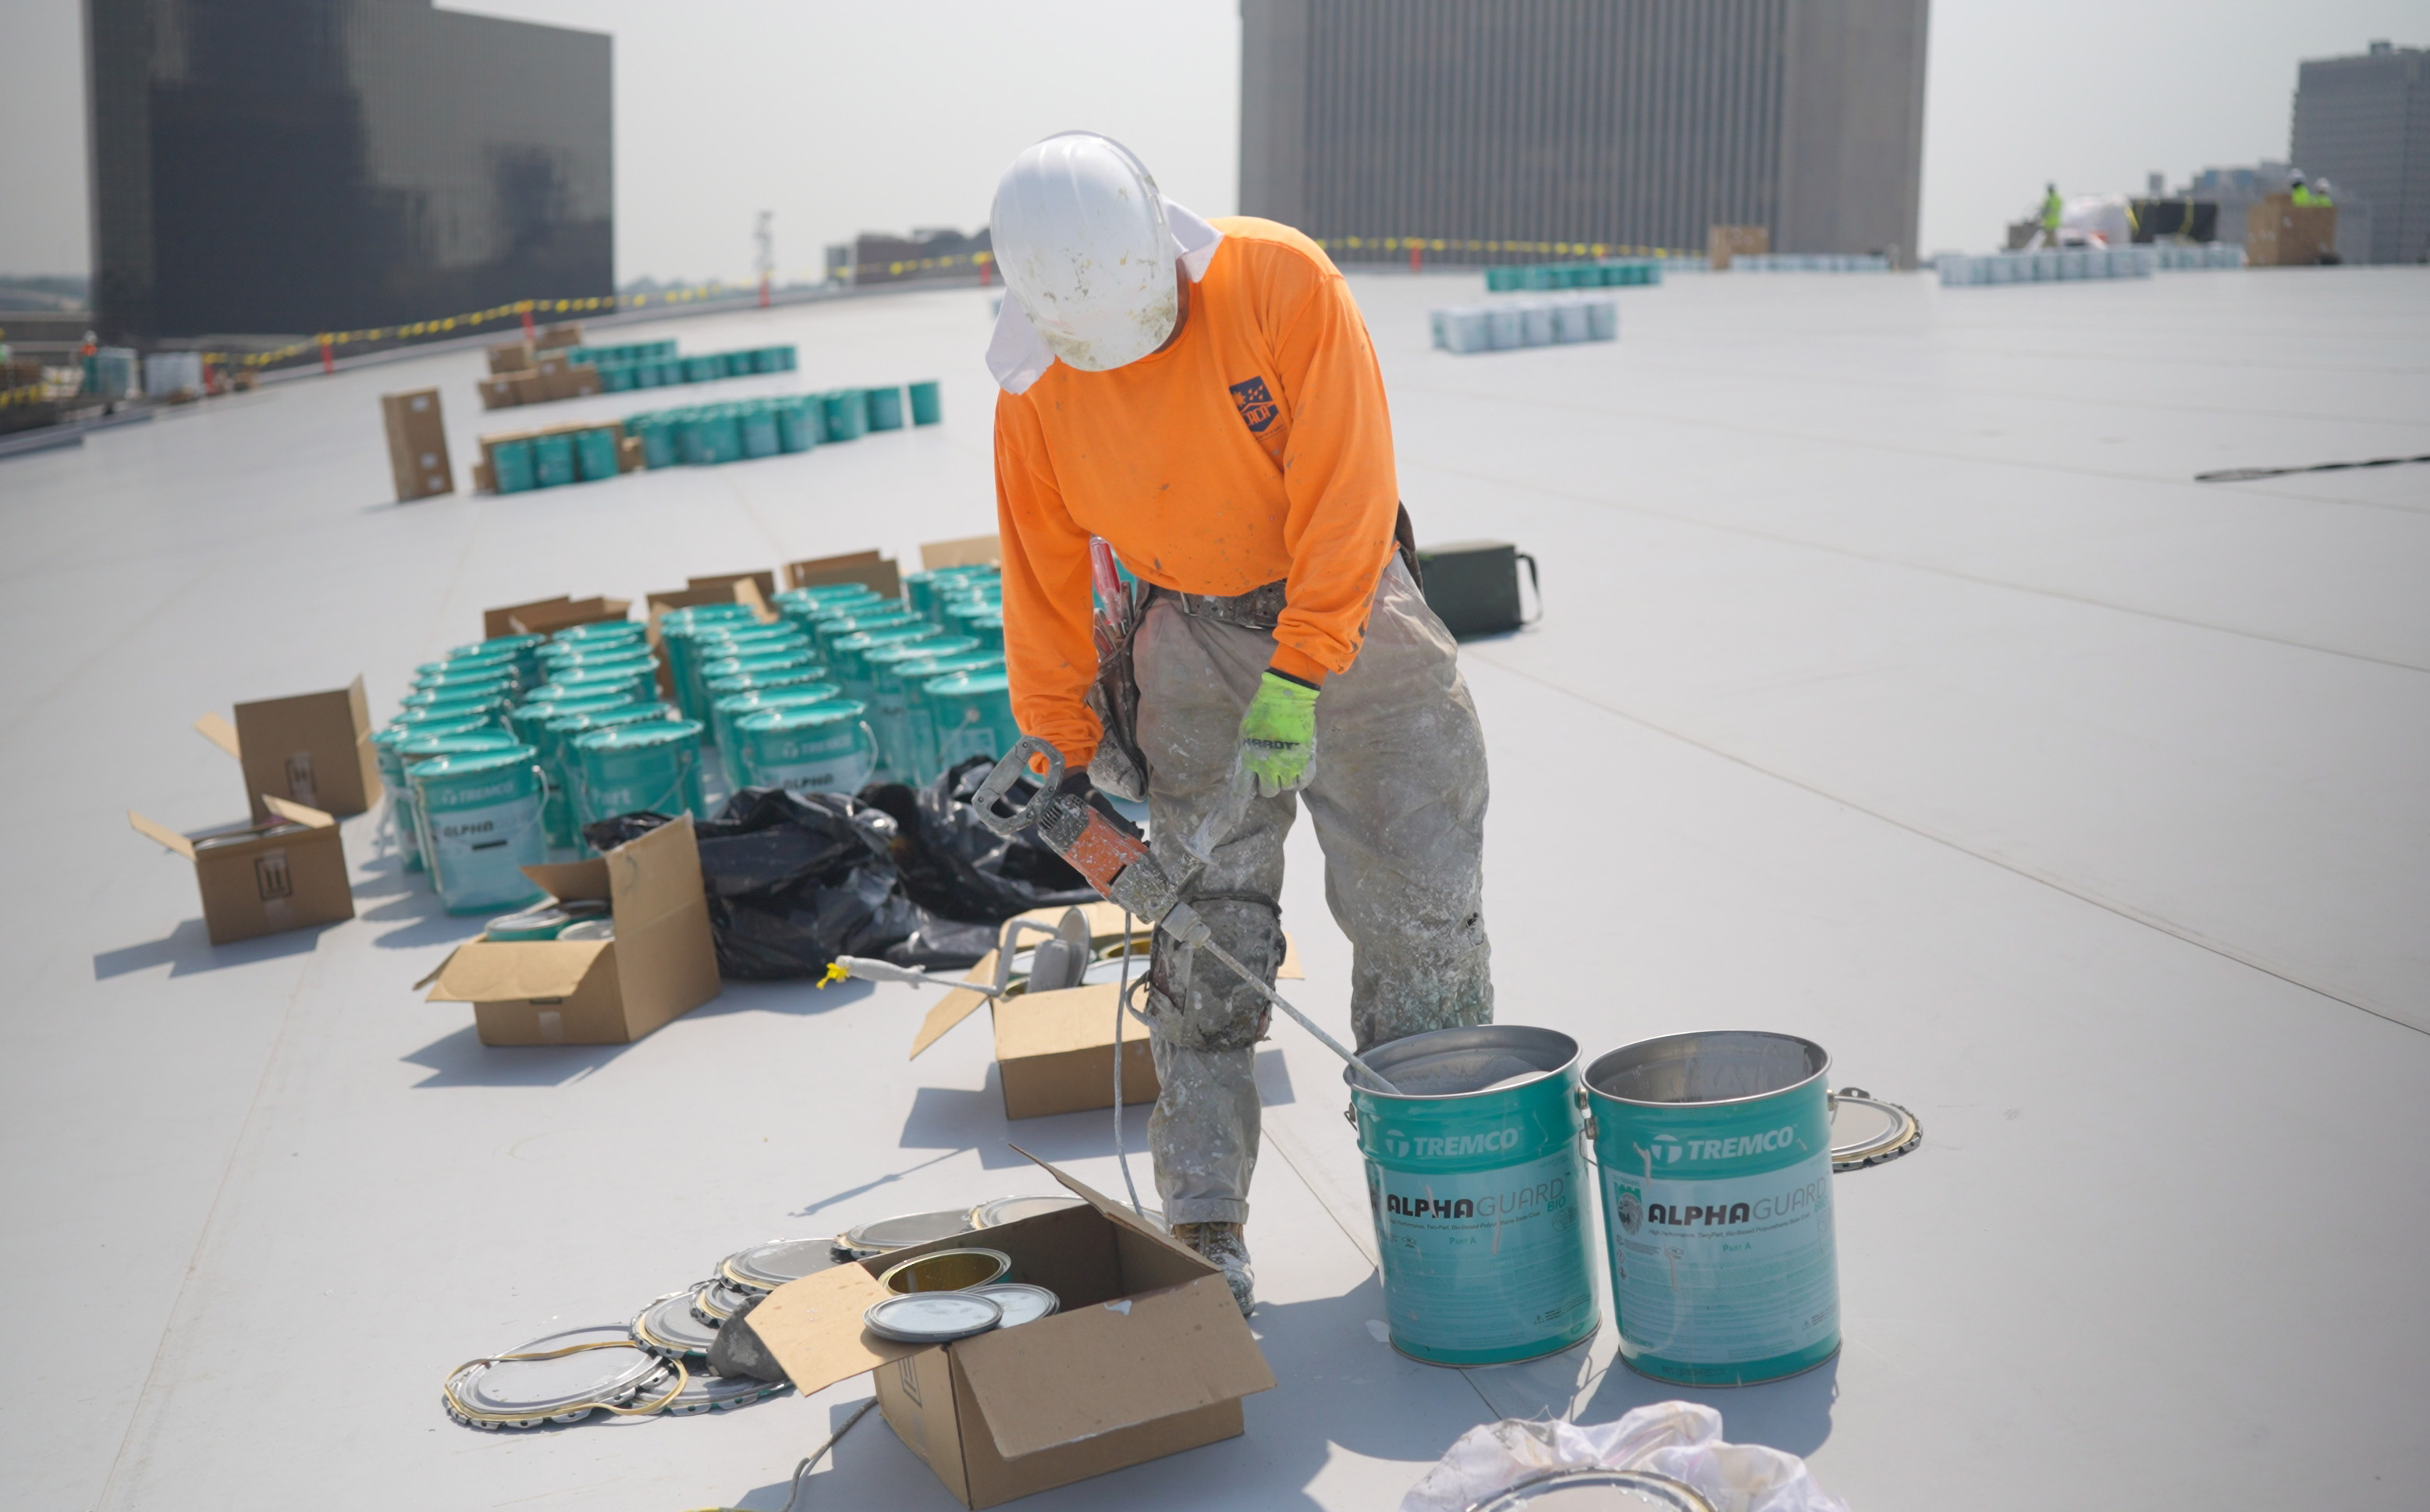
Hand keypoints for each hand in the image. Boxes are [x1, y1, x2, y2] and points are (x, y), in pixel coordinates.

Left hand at [1237, 670, 1319, 796]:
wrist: (1286, 696)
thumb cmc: (1261, 713)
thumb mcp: (1243, 734)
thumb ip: (1237, 758)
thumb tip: (1228, 779)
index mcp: (1249, 759)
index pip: (1242, 790)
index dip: (1241, 801)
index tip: (1241, 807)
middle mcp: (1267, 766)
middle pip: (1269, 792)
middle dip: (1269, 783)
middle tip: (1271, 770)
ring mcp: (1287, 764)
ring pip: (1287, 787)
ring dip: (1285, 779)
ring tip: (1284, 762)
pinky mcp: (1305, 760)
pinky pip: (1303, 782)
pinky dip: (1300, 778)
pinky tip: (1296, 768)